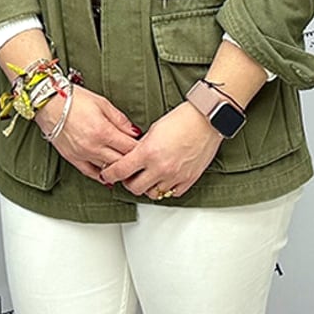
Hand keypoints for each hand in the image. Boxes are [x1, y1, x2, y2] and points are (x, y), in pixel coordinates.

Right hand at [39, 85, 141, 182]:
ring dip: (118, 168)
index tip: (145, 147)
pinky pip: (91, 173)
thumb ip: (120, 120)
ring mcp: (82, 154)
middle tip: (139, 159)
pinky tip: (108, 174)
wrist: (48, 103)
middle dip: (132, 160)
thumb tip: (133, 131)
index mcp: (103, 131)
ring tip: (126, 166)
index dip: (140, 149)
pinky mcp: (72, 158)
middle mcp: (93, 146)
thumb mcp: (102, 103)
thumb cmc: (72, 99)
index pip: (130, 147)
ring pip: (108, 169)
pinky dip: (102, 175)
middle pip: (121, 161)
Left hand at [99, 102, 221, 200]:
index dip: (110, 174)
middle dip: (128, 182)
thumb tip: (132, 156)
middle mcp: (160, 167)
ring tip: (147, 178)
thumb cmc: (182, 119)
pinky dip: (166, 188)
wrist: (206, 120)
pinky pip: (172, 193)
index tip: (108, 173)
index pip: (121, 171)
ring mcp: (175, 176)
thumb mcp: (153, 130)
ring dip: (147, 187)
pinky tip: (164, 179)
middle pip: (135, 188)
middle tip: (128, 176)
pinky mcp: (188, 179)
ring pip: (153, 193)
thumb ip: (141, 147)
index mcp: (148, 152)